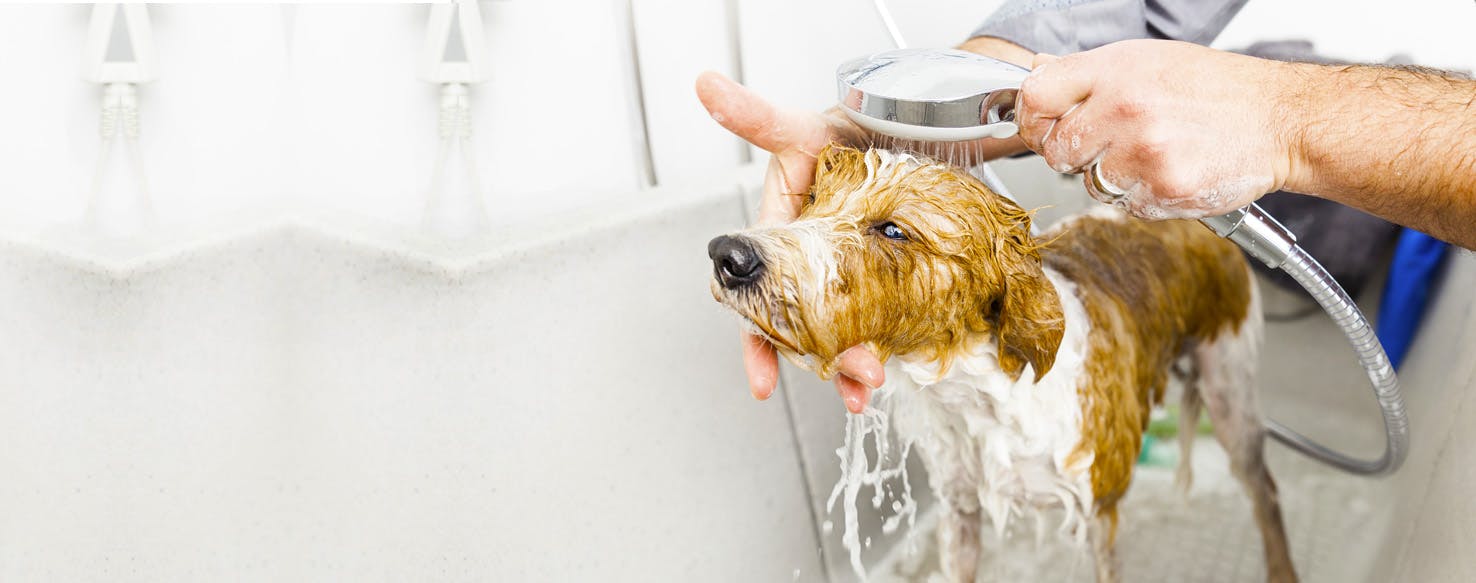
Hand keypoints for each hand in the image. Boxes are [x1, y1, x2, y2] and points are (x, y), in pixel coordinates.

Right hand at [696, 71, 883, 412]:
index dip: (758, 340)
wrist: (922, 121)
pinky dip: (889, 341)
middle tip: (853, 376)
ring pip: (846, 327)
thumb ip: (756, 116)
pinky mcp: (894, 274)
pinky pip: (885, 316)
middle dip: (824, 357)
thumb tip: (707, 87)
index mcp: (783, 236)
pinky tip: (898, 360)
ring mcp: (855, 271)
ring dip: (855, 359)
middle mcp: (814, 261)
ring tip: (871, 379)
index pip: (763, 296)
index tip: (762, 381)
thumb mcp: (802, 127)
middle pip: (808, 323)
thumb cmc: (852, 124)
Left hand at [1014, 39, 1296, 218]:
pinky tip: (1169, 170)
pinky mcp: (1164, 189)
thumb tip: (1036, 75)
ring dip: (1111, 176)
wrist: (1279, 119)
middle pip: (1056, 149)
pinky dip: (1142, 196)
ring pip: (1089, 182)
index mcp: (1115, 70)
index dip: (1033, 117)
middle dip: (1076, 152)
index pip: (1036, 96)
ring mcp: (1145, 152)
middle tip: (1112, 141)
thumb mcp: (1145, 59)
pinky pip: (1125, 205)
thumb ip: (1087, 72)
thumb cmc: (1214, 87)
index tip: (1044, 125)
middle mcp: (1125, 108)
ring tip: (1151, 152)